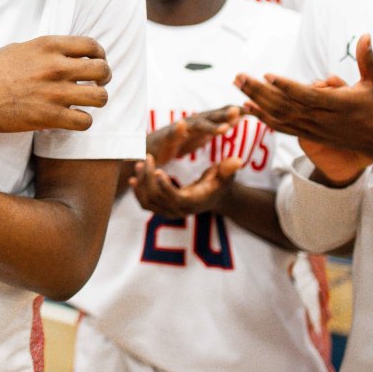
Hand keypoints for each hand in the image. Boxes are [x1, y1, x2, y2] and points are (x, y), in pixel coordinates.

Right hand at [0, 35, 110, 133]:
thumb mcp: (18, 49)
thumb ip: (44, 51)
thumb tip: (62, 55)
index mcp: (48, 45)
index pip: (92, 45)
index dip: (99, 55)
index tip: (95, 63)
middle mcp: (55, 66)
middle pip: (102, 70)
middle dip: (103, 79)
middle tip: (94, 85)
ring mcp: (54, 92)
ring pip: (101, 97)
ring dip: (96, 101)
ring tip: (86, 103)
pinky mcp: (49, 117)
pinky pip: (85, 121)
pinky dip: (82, 121)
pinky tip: (71, 119)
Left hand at [129, 153, 243, 217]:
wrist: (216, 196)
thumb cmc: (221, 182)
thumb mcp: (226, 174)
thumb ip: (228, 168)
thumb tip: (238, 160)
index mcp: (194, 202)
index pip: (175, 198)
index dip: (164, 186)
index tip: (157, 169)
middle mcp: (180, 211)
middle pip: (157, 198)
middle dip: (148, 178)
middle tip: (146, 158)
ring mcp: (169, 212)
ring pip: (147, 202)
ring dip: (141, 183)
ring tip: (139, 164)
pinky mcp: (162, 210)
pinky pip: (145, 204)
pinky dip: (138, 192)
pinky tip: (134, 178)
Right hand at [147, 106, 239, 164]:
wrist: (148, 151)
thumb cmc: (175, 142)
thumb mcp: (199, 137)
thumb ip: (217, 127)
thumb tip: (237, 118)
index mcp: (202, 124)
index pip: (221, 116)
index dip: (236, 113)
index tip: (254, 111)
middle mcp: (190, 123)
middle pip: (210, 117)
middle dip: (225, 114)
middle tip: (240, 111)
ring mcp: (177, 130)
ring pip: (194, 125)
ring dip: (208, 125)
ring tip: (223, 128)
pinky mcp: (165, 138)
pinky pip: (171, 134)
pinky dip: (176, 129)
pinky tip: (181, 125)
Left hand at [235, 34, 372, 165]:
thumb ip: (369, 59)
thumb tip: (365, 35)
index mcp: (338, 105)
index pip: (306, 96)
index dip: (286, 86)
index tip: (267, 74)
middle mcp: (321, 119)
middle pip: (284, 105)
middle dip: (258, 90)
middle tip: (238, 75)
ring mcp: (313, 128)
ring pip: (279, 116)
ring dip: (256, 100)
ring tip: (237, 84)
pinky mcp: (309, 134)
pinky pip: (282, 127)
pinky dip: (263, 117)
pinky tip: (247, 106)